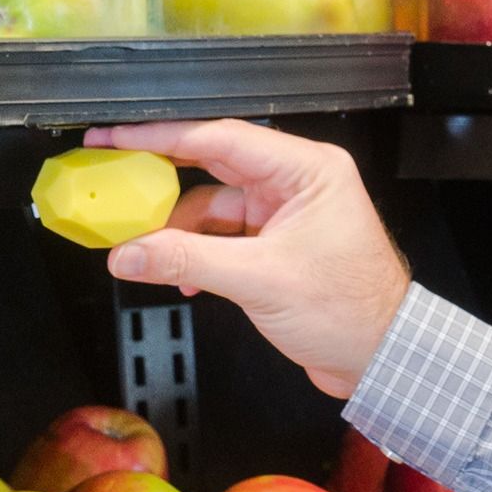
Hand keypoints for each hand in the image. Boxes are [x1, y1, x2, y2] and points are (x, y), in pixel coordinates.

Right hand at [82, 120, 410, 399]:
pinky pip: (222, 237)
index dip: (161, 135)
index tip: (116, 134)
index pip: (220, 138)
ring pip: (212, 206)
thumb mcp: (261, 280)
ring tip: (139, 247)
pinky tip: (181, 278)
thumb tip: (130, 252)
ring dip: (177, 230)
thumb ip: (188, 260)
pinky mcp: (276, 245)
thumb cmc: (351, 312)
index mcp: (307, 170)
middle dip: (160, 174)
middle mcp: (296, 183)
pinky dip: (196, 254)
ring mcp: (285, 213)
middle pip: (212, 164)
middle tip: (111, 169)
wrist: (381, 357)